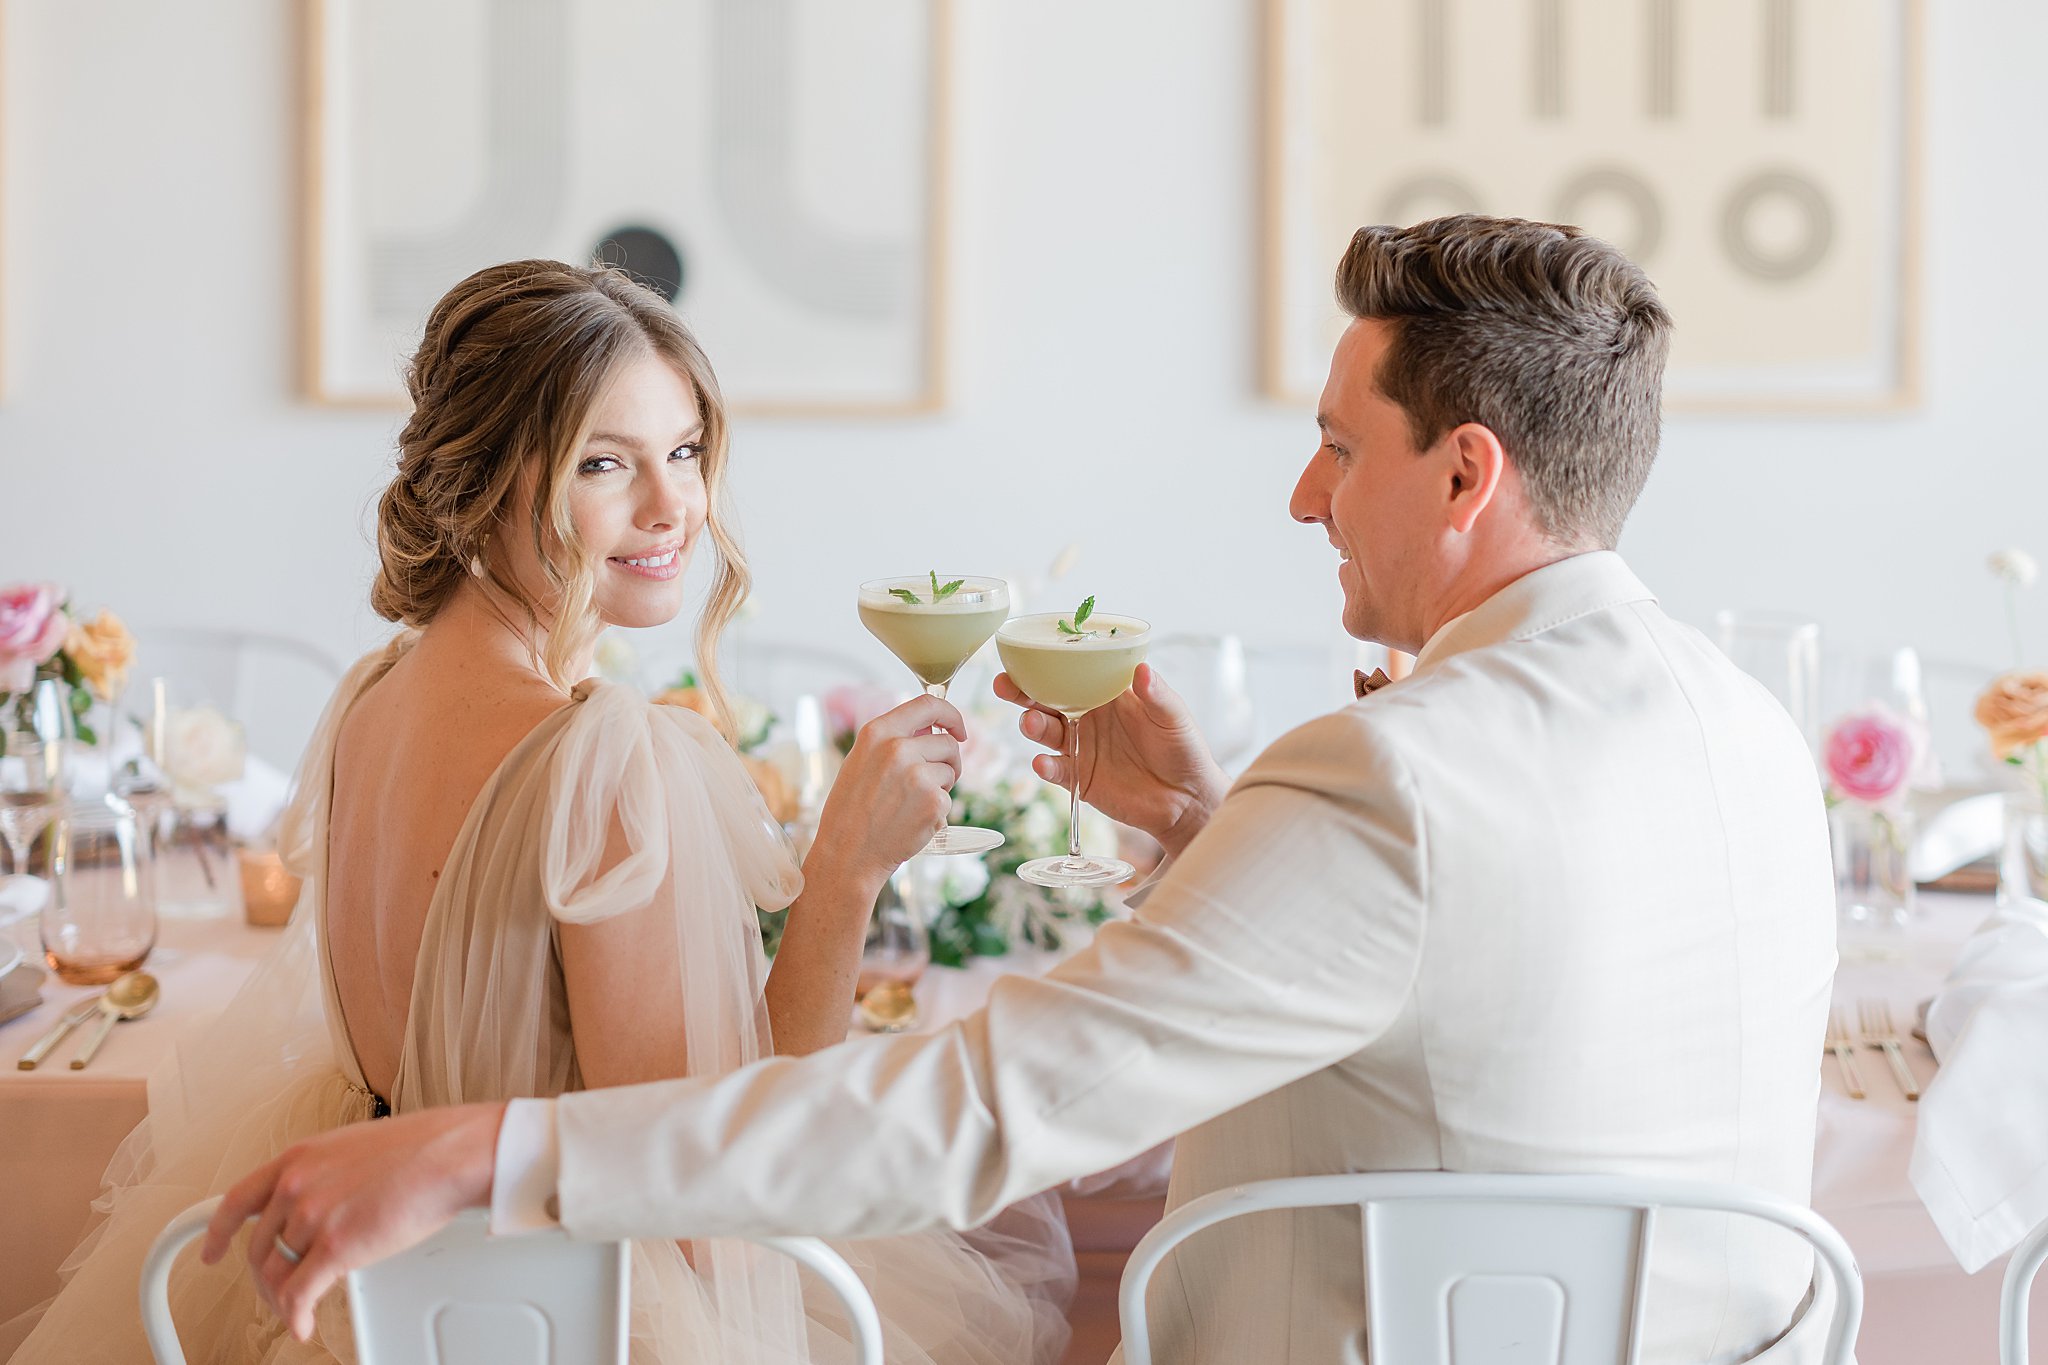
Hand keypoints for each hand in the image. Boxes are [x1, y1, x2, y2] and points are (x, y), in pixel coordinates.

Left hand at [199, 1101, 504, 1340]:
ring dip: (288, 1298)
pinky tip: (303, 1323)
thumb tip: (320, 1207)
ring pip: (279, 1274)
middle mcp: (297, 1185)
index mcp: (299, 1158)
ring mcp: (313, 1215)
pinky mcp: (335, 1246)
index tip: (211, 1250)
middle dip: (265, 1277)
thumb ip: (323, 1175)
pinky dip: (296, 1317)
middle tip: (280, 1289)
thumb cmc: (419, 1149)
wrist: (450, 1155)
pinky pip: (298, 1295)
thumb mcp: (351, 1148)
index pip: (237, 1200)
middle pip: (257, 1248)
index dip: (217, 1233)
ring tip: (302, 1306)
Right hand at [810, 693, 964, 884]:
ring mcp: (918, 775)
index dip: (950, 714)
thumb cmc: (850, 812)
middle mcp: (898, 749)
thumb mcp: (860, 762)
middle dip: (948, 761)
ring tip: (912, 804)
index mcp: (877, 733)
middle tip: (932, 781)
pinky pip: (948, 800)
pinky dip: (937, 813)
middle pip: (947, 742)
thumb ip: (892, 741)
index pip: (927, 704)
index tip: (957, 728)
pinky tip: (912, 822)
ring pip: (950, 771)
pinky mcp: (933, 802)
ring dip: (941, 787)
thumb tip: (930, 728)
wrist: (847, 855)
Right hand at [994, 663, 1228, 858]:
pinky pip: (1055, 770)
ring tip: (1032, 723)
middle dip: (1022, 691)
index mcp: (1106, 694)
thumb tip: (1142, 669)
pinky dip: (1045, 767)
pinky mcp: (1078, 778)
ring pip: (1046, 732)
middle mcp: (1088, 716)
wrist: (1186, 799)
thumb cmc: (1183, 749)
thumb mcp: (1174, 717)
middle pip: (1046, 699)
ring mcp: (1080, 747)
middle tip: (1006, 685)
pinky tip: (1042, 763)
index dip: (1047, 664)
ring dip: (1033, 725)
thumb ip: (1157, 695)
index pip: (1071, 673)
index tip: (1026, 656)